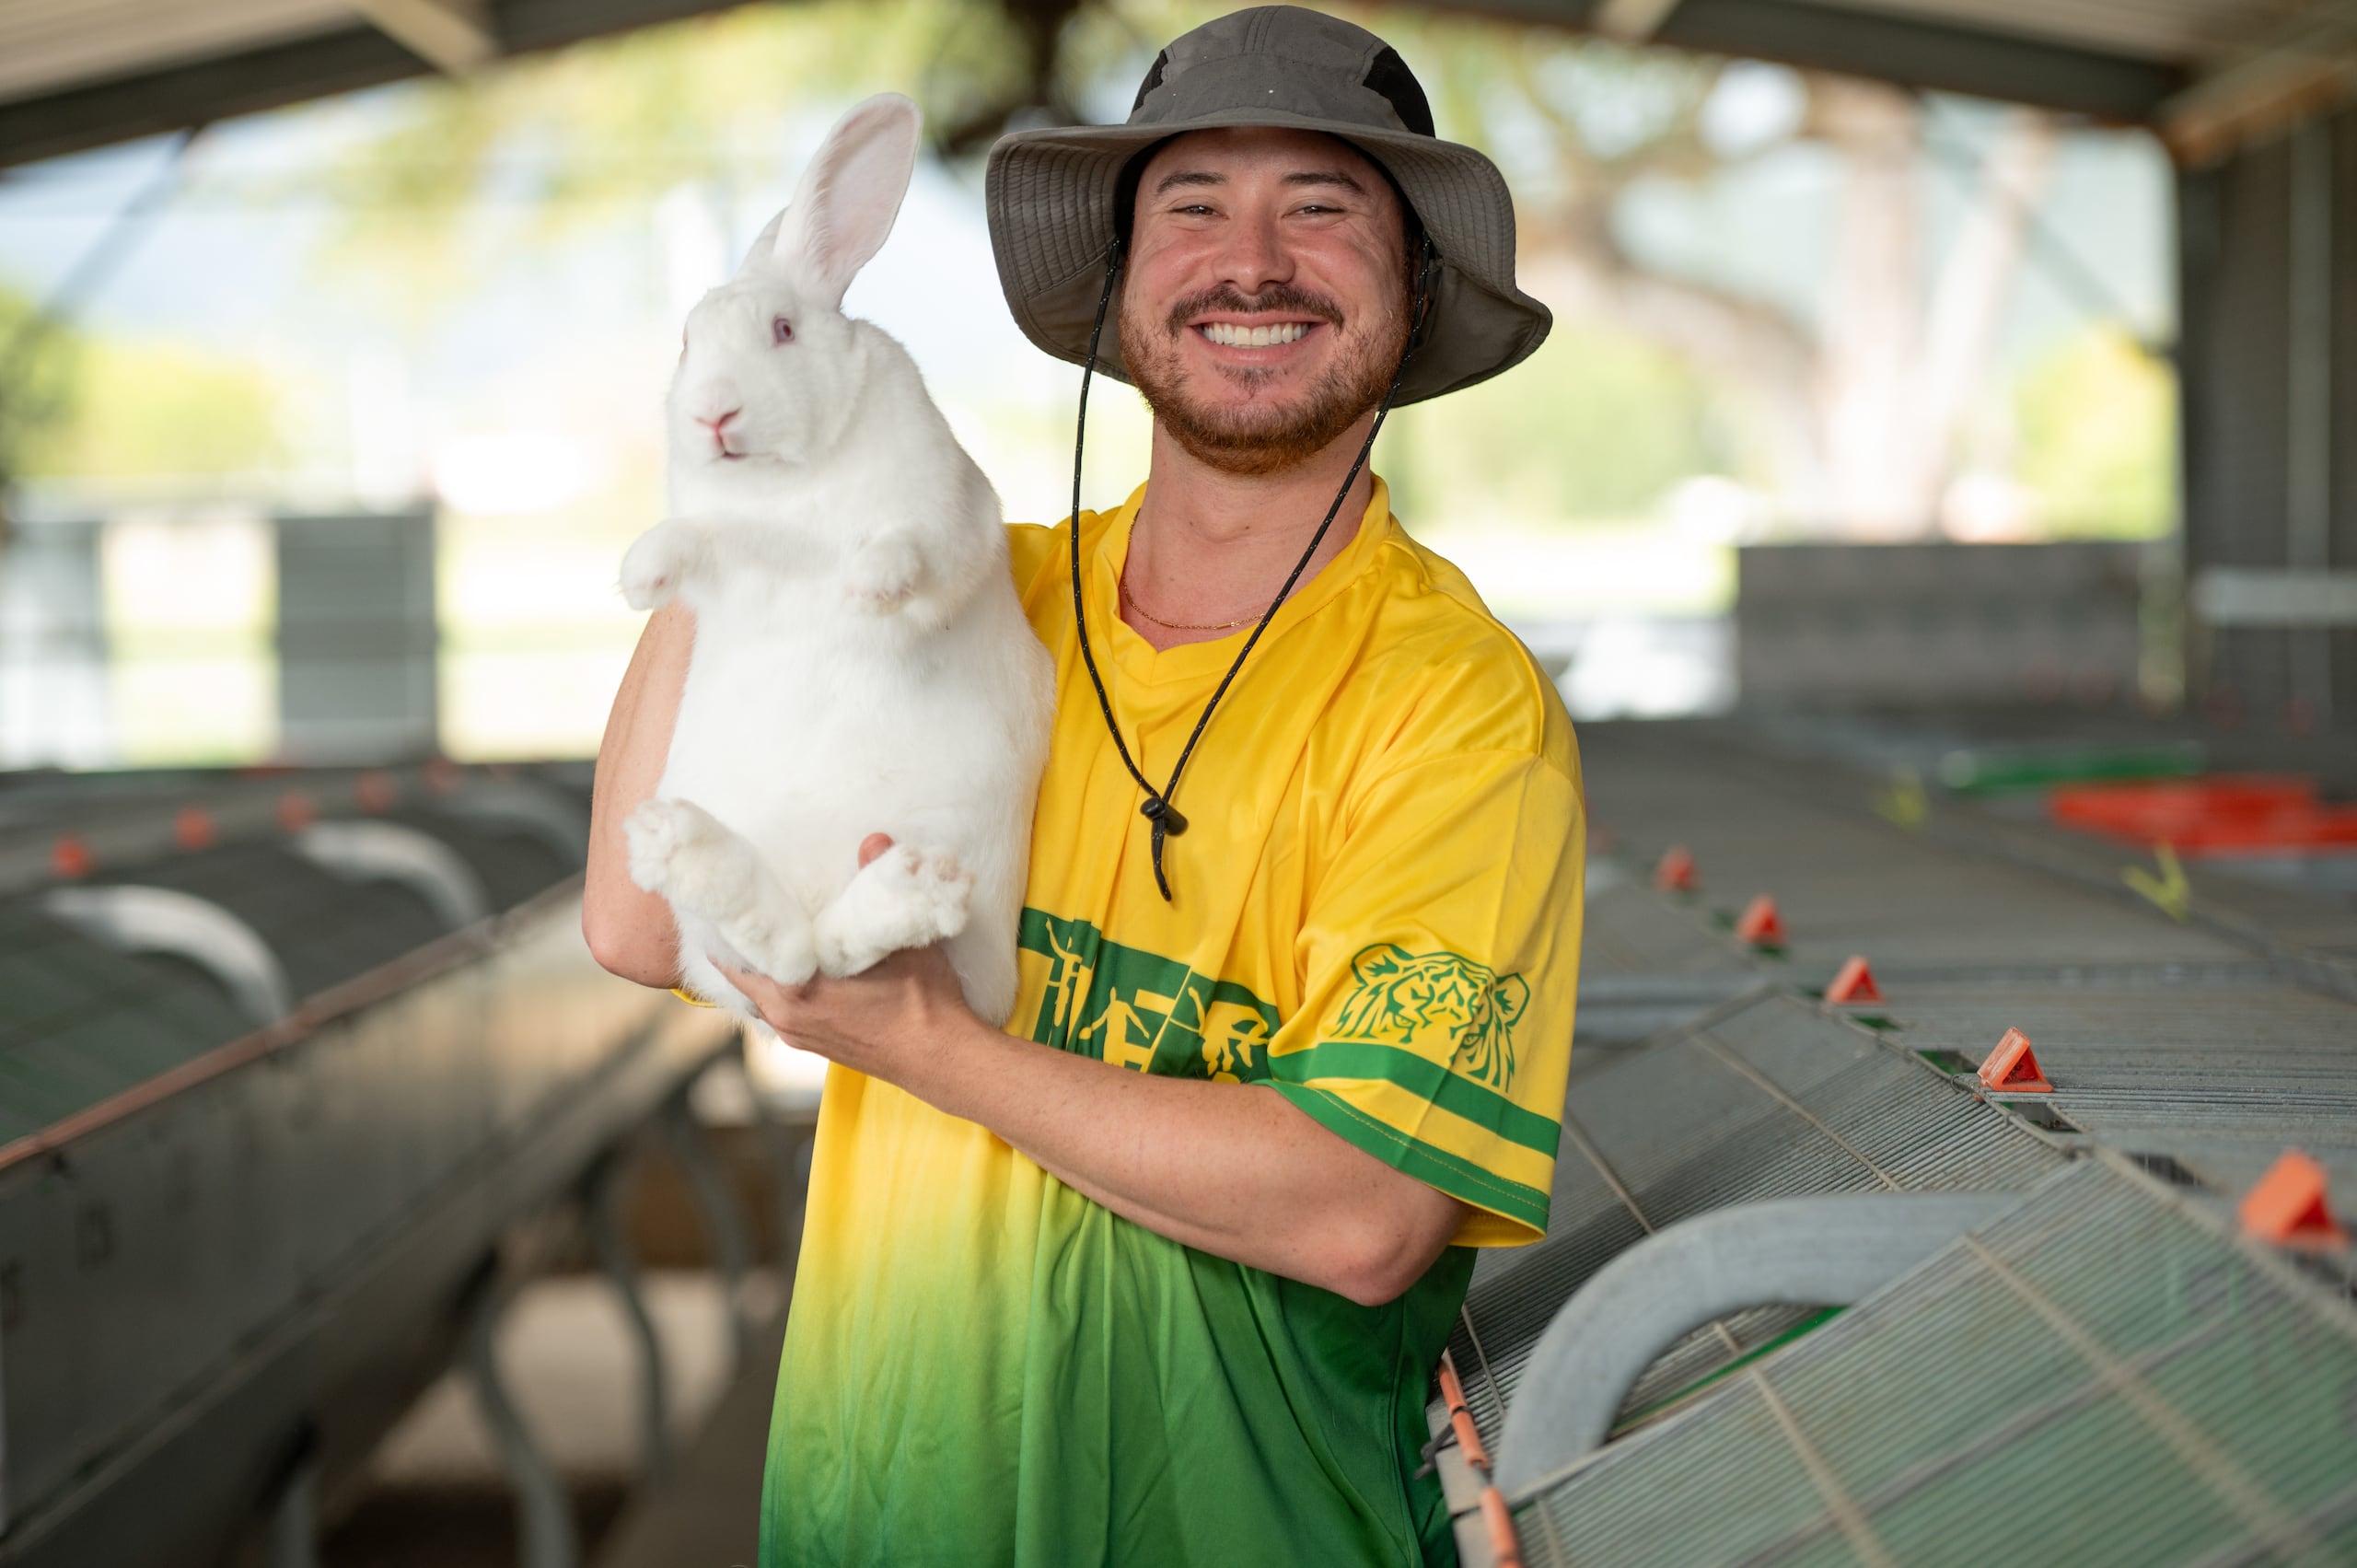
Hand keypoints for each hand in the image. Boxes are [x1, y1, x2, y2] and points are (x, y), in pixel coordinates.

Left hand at [715, 834, 985, 1088]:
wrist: (942, 1059)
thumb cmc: (924, 1005)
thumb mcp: (904, 940)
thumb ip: (881, 888)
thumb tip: (872, 839)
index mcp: (796, 994)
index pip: (737, 957)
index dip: (728, 926)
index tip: (723, 897)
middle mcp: (786, 1018)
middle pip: (741, 974)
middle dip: (741, 942)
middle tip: (743, 904)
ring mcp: (799, 1035)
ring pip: (759, 993)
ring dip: (760, 965)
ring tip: (766, 929)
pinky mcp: (814, 1043)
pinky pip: (779, 1007)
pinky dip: (778, 984)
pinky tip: (796, 963)